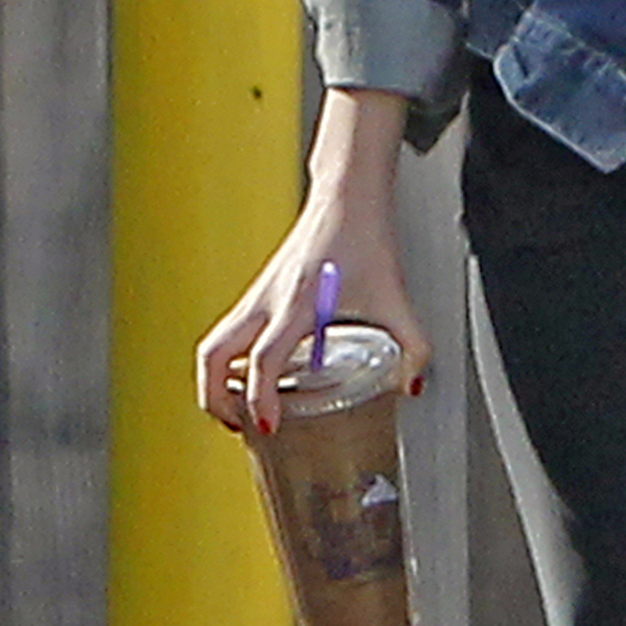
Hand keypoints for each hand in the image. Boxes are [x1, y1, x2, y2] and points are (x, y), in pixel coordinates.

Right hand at [195, 88, 431, 434]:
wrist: (346, 197)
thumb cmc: (364, 240)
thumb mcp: (395, 297)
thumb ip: (412, 346)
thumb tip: (412, 387)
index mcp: (298, 303)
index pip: (264, 359)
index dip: (260, 398)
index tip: (265, 427)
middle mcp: (267, 301)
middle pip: (213, 356)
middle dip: (214, 398)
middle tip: (236, 426)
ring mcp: (256, 296)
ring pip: (213, 344)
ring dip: (214, 381)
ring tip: (236, 411)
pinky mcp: (256, 293)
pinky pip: (226, 333)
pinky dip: (226, 361)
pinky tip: (250, 380)